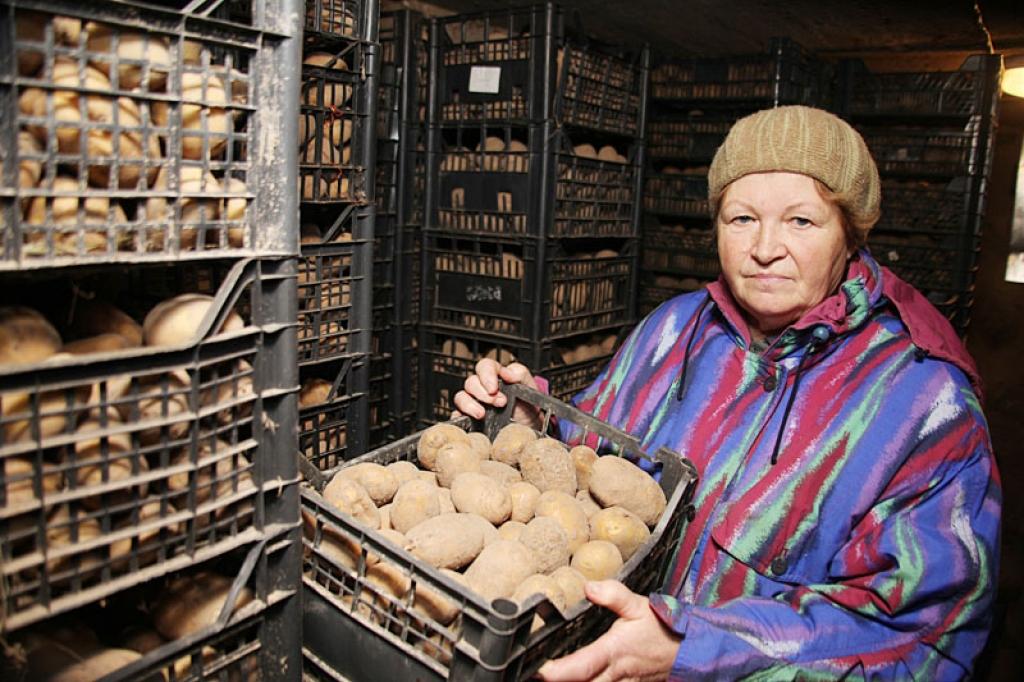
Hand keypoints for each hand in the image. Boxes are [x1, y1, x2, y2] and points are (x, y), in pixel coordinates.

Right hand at [453, 359, 539, 426]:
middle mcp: (481, 387)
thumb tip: (507, 372)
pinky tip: (471, 422)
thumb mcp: (529, 386)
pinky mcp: (468, 418)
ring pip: (460, 397)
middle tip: (500, 403)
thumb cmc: (527, 404)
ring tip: (482, 415)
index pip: (484, 366)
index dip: (486, 375)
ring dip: (470, 405)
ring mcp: (473, 402)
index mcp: (495, 374)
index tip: (493, 389)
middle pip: (471, 382)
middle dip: (484, 394)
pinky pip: (457, 415)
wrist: (529, 426)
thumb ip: (519, 374)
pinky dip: (459, 417)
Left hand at [536, 581, 679, 681]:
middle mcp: (614, 674)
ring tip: (545, 676)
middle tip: (532, 674)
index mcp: (614, 652)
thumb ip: (613, 595)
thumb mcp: (639, 605)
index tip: (538, 671)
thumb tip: (589, 587)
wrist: (687, 651)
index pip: (581, 667)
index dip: (557, 673)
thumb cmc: (662, 628)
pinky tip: (570, 677)